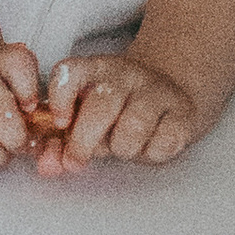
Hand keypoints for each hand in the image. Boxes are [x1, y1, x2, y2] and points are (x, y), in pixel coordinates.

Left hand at [35, 50, 203, 170]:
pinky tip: (152, 146)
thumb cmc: (122, 113)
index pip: (70, 71)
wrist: (176, 97)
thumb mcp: (91, 116)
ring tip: (126, 146)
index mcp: (97, 69)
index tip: (59, 123)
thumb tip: (49, 165)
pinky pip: (164, 141)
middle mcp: (127, 74)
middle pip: (101, 106)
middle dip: (83, 142)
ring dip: (124, 148)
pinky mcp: (184, 112)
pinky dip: (153, 153)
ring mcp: (158, 91)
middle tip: (76, 161)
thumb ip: (66, 137)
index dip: (59, 98)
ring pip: (133, 127)